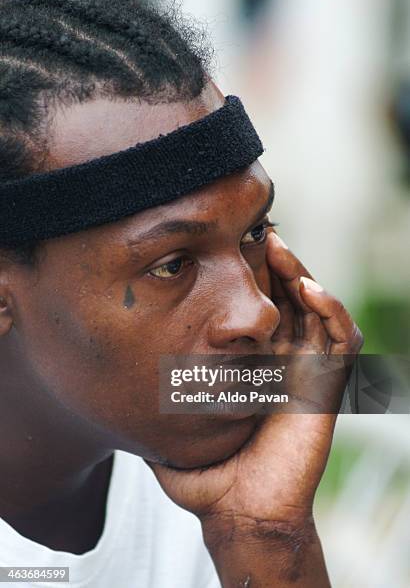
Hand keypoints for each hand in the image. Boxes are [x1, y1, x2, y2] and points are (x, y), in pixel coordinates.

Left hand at [145, 232, 362, 583]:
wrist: (238, 511)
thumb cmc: (207, 474)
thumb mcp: (173, 423)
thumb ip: (153, 398)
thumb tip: (113, 374)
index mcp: (252, 364)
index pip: (257, 308)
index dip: (250, 276)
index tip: (228, 246)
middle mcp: (282, 361)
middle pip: (287, 298)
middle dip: (276, 264)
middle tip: (256, 234)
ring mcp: (306, 371)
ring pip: (315, 309)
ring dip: (301, 274)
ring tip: (276, 247)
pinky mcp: (327, 386)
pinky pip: (342, 339)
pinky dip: (331, 310)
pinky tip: (306, 289)